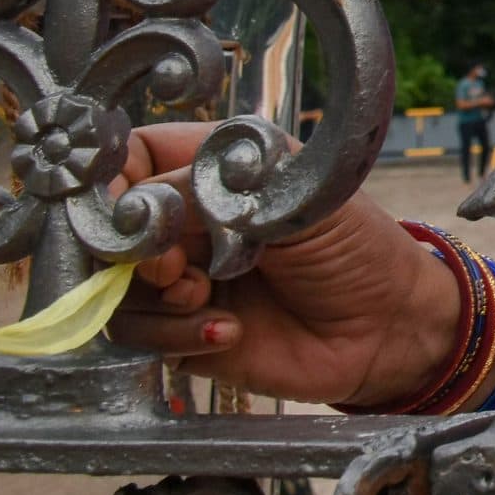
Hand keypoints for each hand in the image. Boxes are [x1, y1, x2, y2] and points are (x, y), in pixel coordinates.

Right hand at [106, 121, 463, 407]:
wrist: (387, 326)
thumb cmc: (356, 247)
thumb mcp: (298, 198)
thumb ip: (221, 190)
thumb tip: (141, 205)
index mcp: (216, 171)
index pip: (132, 158)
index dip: (115, 181)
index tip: (131, 207)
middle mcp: (188, 222)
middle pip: (106, 229)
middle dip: (132, 250)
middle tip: (174, 266)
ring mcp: (180, 278)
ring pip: (112, 287)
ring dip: (155, 298)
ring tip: (207, 297)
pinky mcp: (181, 331)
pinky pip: (138, 336)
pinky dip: (176, 334)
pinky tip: (228, 329)